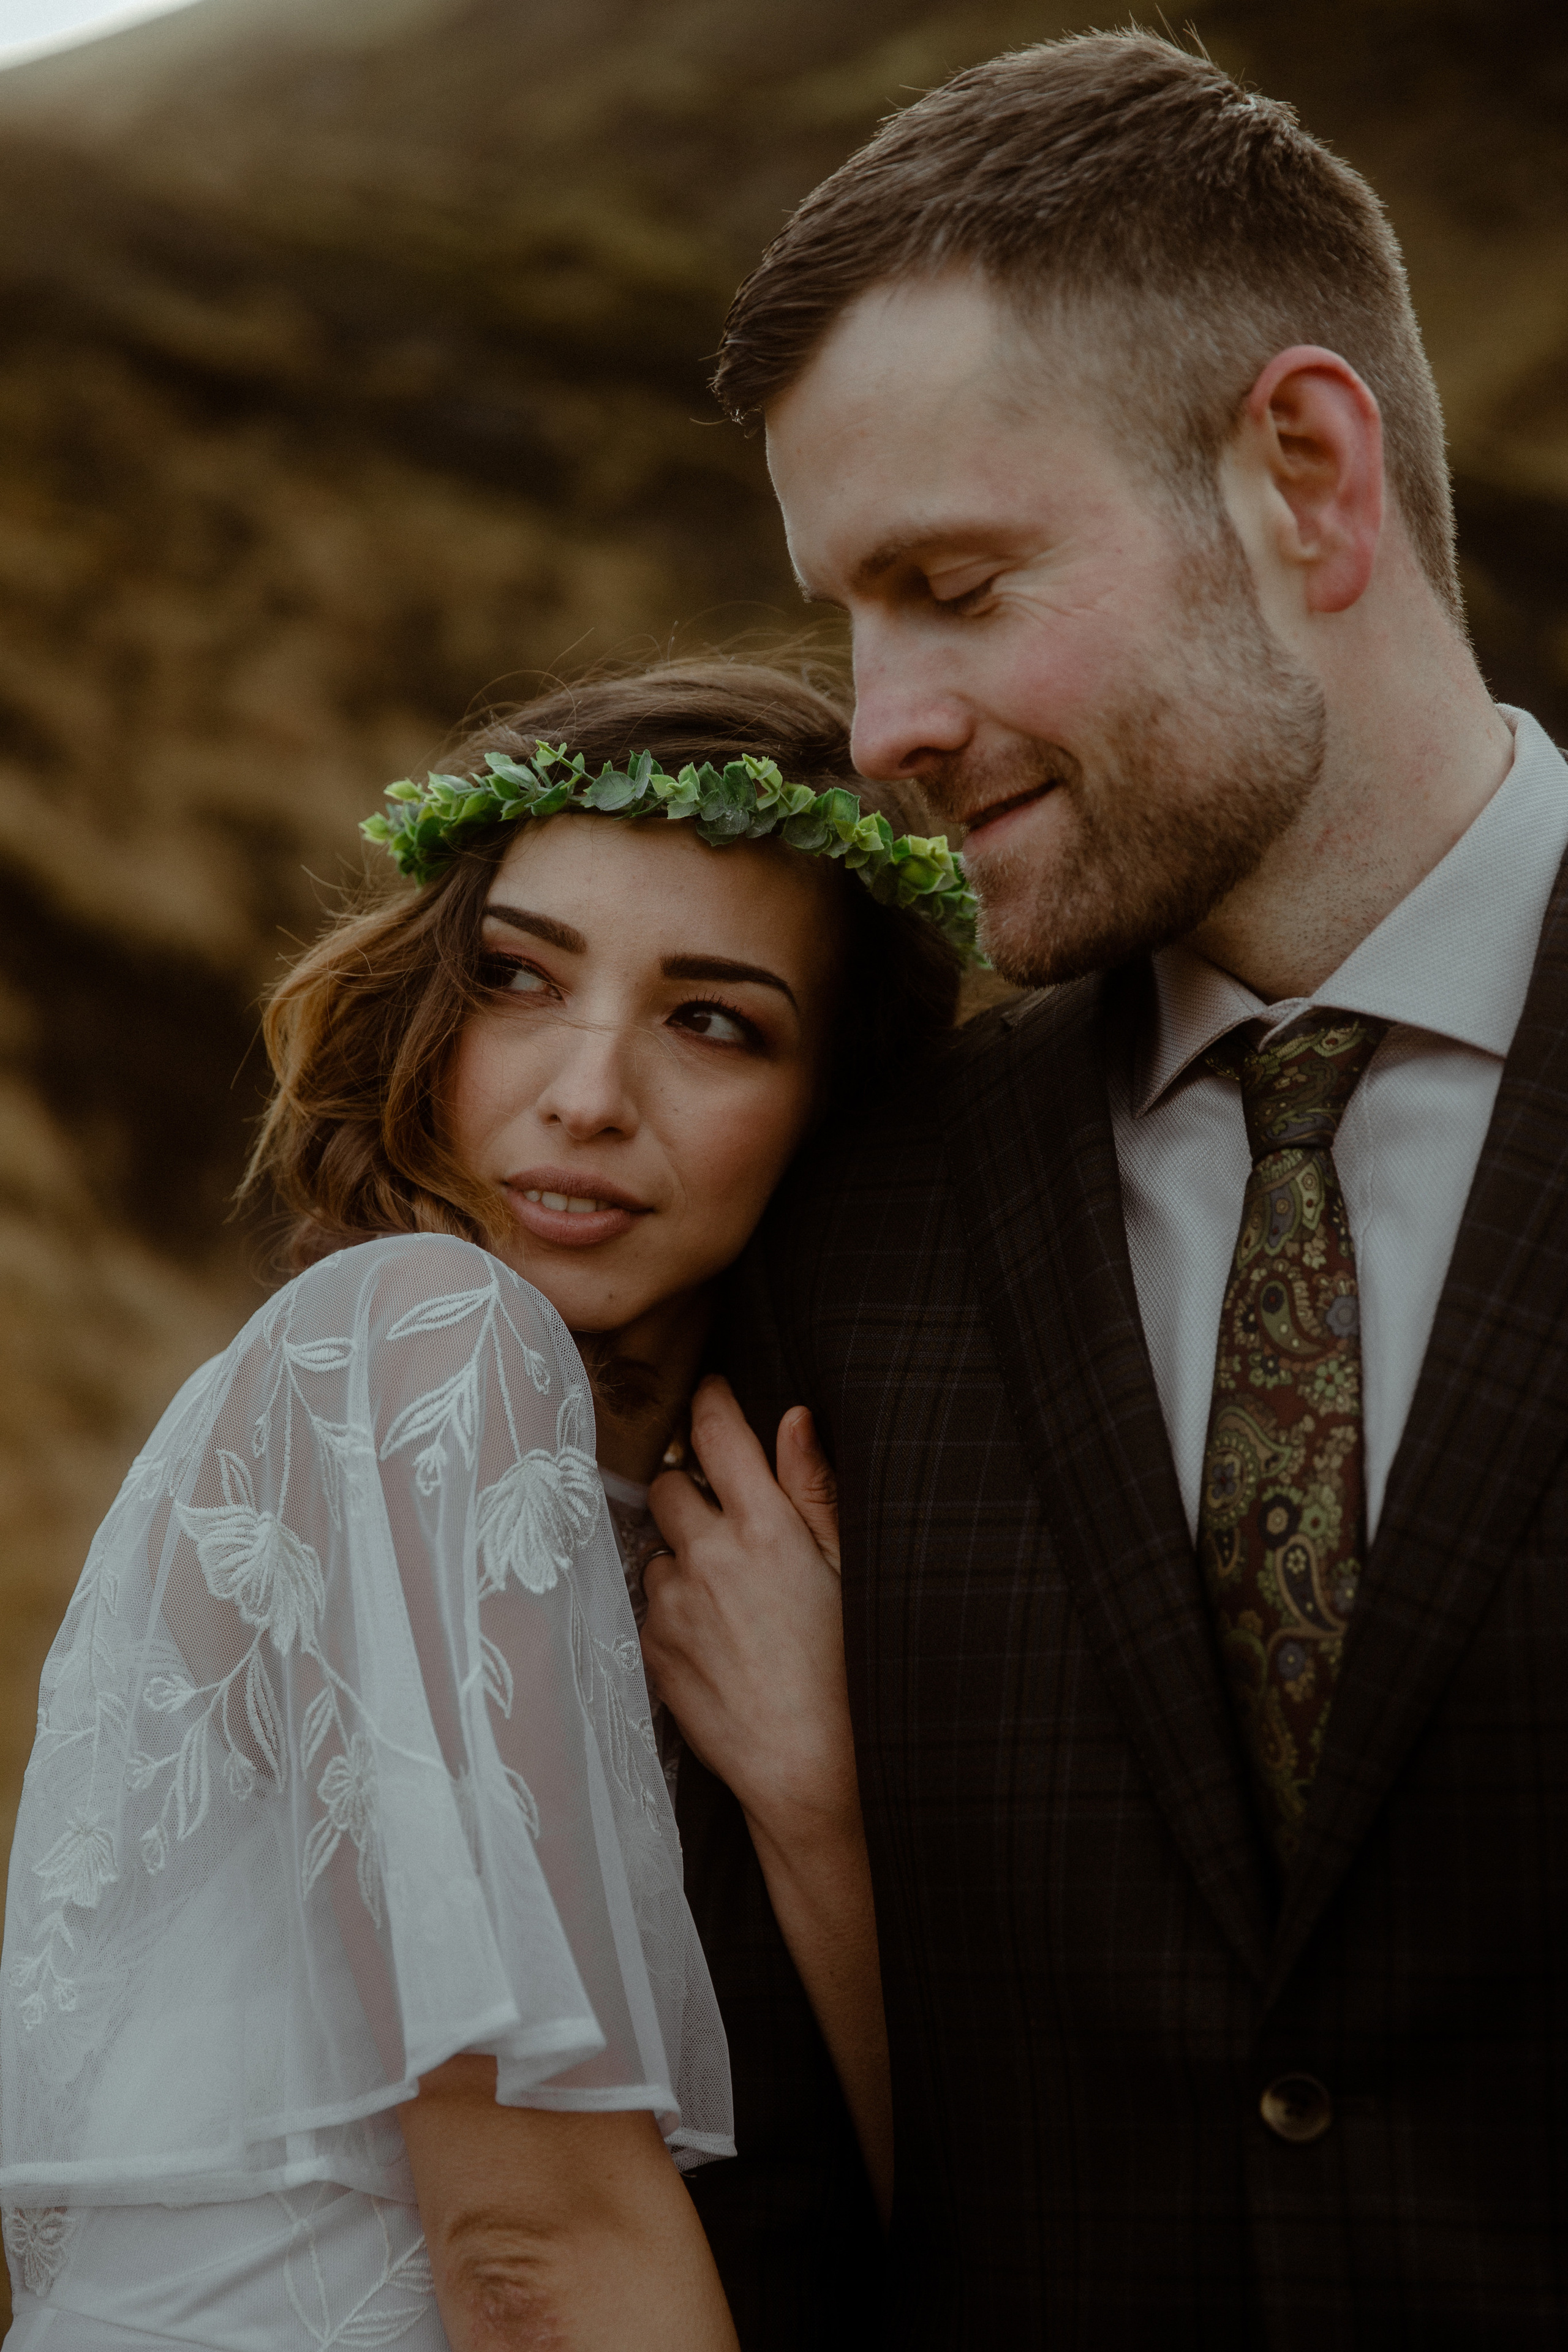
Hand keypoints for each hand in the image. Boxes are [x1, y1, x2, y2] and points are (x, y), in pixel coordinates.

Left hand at [642, 1375, 852, 1846]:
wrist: (810, 1766)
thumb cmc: (847, 1665)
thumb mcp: (849, 1568)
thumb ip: (813, 1489)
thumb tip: (793, 1417)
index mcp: (766, 1527)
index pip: (718, 1433)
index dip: (711, 1401)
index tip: (712, 1392)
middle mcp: (710, 1555)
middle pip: (668, 1484)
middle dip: (690, 1490)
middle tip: (728, 1521)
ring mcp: (673, 1603)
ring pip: (657, 1548)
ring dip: (682, 1557)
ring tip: (730, 1599)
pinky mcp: (651, 1647)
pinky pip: (649, 1603)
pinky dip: (674, 1608)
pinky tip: (716, 1638)